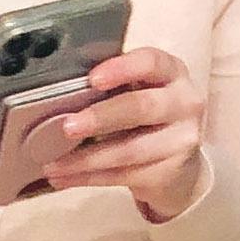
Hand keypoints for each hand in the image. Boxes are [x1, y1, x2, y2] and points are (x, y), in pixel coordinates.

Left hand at [45, 47, 210, 220]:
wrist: (179, 164)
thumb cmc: (149, 118)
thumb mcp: (141, 91)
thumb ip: (113, 86)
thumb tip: (60, 96)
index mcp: (172, 73)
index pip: (152, 62)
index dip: (122, 69)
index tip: (93, 79)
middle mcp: (185, 104)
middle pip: (141, 107)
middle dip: (101, 117)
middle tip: (68, 126)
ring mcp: (181, 141)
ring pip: (129, 150)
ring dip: (86, 158)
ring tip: (54, 163)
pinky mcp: (170, 173)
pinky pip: (123, 175)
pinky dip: (88, 177)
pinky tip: (64, 177)